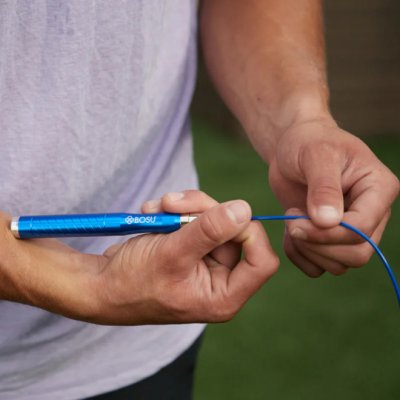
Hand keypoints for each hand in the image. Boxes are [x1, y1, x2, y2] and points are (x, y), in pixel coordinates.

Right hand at [92, 190, 278, 324]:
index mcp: (223, 295)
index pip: (262, 261)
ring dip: (185, 207)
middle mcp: (219, 279)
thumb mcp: (171, 254)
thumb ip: (209, 231)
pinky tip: (151, 213)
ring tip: (156, 208)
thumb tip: (244, 208)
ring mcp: (205, 261)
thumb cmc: (132, 281)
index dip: (249, 232)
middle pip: (235, 231)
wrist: (101, 281)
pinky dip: (174, 211)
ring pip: (214, 218)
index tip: (222, 215)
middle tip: (170, 203)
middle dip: (203, 210)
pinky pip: (195, 218)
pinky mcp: (191, 247)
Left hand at [268, 117, 398, 276]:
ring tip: (291, 221)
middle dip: (318, 246)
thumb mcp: (316, 155)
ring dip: (308, 251)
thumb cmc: (307, 143)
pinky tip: (289, 235)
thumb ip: (323, 187)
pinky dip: (300, 256)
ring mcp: (352, 229)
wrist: (292, 149)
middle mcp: (372, 214)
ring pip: (339, 265)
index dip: (328, 234)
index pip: (363, 229)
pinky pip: (319, 266)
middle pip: (356, 254)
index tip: (295, 220)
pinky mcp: (330, 239)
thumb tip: (328, 222)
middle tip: (292, 222)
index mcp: (378, 189)